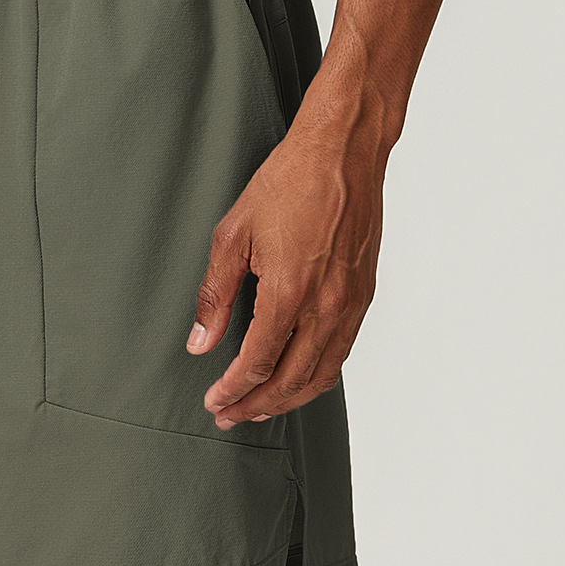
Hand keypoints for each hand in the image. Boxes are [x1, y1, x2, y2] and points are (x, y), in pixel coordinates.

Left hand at [186, 112, 383, 427]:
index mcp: (289, 292)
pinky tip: (297, 377)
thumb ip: (215, 295)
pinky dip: (316, 376)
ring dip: (288, 398)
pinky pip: (341, 352)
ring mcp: (351, 303)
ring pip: (322, 374)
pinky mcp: (364, 295)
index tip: (214, 400)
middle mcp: (326, 306)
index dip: (233, 390)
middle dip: (257, 405)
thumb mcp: (233, 235)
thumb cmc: (290, 182)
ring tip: (259, 407)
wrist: (344, 150)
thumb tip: (200, 340)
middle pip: (291, 380)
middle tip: (229, 415)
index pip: (258, 364)